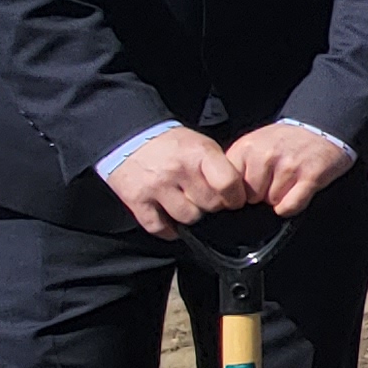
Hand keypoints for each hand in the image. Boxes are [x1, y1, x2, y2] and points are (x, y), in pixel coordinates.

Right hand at [102, 125, 247, 241]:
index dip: (235, 196)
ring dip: (189, 215)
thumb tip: (237, 194)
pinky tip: (169, 217)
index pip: (227, 183)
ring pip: (187, 218)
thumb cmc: (171, 144)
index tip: (233, 199)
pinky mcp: (137, 200)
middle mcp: (178, 170)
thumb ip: (218, 167)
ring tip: (185, 203)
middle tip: (205, 198)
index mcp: (198, 153)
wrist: (129, 137)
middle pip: (209, 205)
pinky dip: (167, 229)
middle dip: (211, 205)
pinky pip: (160, 228)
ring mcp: (156, 186)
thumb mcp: (201, 144)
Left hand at [224, 120, 353, 218]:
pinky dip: (293, 206)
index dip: (238, 193)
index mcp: (245, 148)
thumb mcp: (253, 144)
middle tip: (274, 181)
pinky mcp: (311, 176)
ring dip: (280, 198)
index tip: (248, 189)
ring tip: (289, 181)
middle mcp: (265, 155)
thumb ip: (237, 165)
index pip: (228, 186)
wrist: (321, 128)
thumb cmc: (285, 141)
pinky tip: (297, 192)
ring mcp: (289, 166)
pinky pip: (291, 206)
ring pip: (273, 203)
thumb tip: (225, 196)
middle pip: (251, 198)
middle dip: (261, 195)